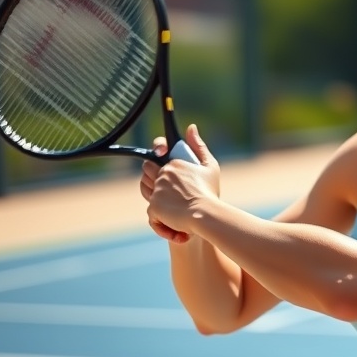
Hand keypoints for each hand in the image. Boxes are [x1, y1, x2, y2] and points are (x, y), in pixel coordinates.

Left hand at [141, 124, 220, 242]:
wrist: (207, 214)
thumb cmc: (210, 192)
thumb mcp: (210, 166)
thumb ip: (199, 146)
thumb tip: (191, 127)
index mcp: (174, 163)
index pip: (156, 156)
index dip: (158, 162)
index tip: (166, 171)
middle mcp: (162, 175)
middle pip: (146, 171)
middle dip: (154, 179)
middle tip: (173, 193)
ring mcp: (156, 191)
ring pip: (146, 191)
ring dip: (156, 198)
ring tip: (174, 208)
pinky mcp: (153, 207)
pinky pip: (151, 214)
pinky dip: (162, 223)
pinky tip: (177, 229)